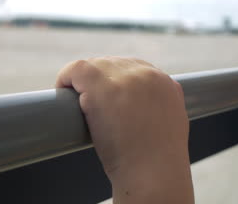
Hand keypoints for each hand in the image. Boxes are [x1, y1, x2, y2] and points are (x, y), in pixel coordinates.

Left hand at [56, 57, 192, 202]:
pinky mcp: (101, 84)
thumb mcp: (173, 124)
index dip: (120, 82)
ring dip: (84, 82)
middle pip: (115, 65)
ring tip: (78, 104)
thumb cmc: (158, 159)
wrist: (153, 172)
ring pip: (96, 65)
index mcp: (166, 83)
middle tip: (93, 106)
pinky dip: (66, 78)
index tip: (110, 99)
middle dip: (102, 82)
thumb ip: (165, 106)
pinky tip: (64, 92)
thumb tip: (146, 107)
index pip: (138, 69)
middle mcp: (148, 74)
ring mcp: (125, 78)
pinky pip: (77, 69)